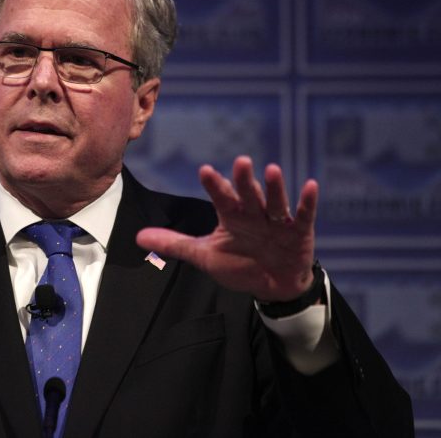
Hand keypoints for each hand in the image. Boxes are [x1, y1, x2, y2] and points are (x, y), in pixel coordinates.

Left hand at [137, 156, 317, 302]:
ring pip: (274, 202)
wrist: (272, 286)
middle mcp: (253, 214)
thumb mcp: (204, 256)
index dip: (215, 185)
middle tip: (241, 162)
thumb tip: (138, 237)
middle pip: (248, 195)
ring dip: (274, 188)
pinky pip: (302, 215)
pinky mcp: (299, 232)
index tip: (205, 170)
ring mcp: (277, 222)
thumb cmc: (239, 265)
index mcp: (232, 216)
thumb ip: (174, 244)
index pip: (221, 198)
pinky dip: (306, 202)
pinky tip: (310, 185)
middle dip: (244, 180)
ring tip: (272, 170)